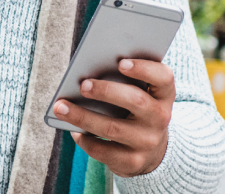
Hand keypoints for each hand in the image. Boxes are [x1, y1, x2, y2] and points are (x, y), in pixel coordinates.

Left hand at [50, 59, 173, 177]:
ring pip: (112, 128)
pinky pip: (104, 151)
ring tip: (61, 107)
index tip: (121, 62)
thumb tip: (87, 72)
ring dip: (83, 116)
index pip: (163, 78)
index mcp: (163, 95)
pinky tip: (73, 131)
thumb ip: (124, 80)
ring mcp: (148, 142)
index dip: (144, 69)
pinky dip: (85, 140)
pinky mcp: (132, 161)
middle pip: (136, 101)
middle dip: (106, 91)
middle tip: (83, 85)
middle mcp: (160, 118)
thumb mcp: (140, 94)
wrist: (151, 152)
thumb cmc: (136, 110)